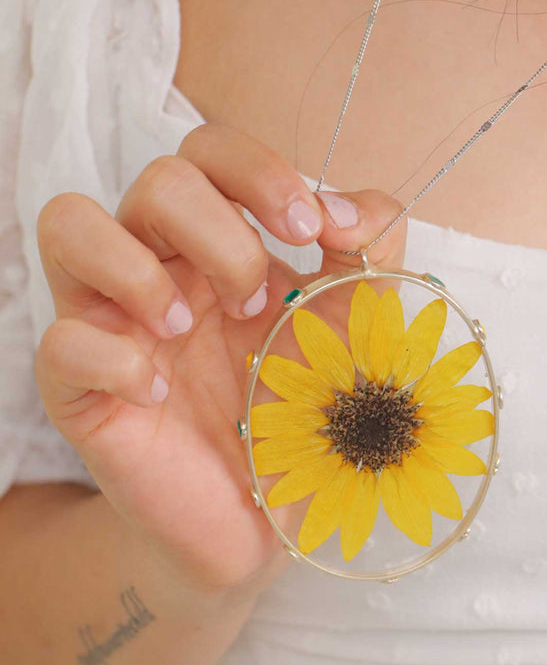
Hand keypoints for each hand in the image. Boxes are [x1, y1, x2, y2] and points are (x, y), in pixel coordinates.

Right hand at [33, 122, 407, 595]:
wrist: (269, 511)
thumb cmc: (305, 409)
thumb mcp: (357, 320)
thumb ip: (370, 248)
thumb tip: (343, 205)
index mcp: (220, 244)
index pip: (210, 153)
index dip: (256, 171)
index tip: (307, 229)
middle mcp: (161, 267)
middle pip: (155, 181)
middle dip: (220, 231)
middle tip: (255, 302)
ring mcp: (114, 323)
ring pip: (71, 226)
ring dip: (139, 267)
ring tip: (187, 325)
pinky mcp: (81, 390)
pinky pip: (59, 341)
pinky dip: (110, 355)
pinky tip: (158, 391)